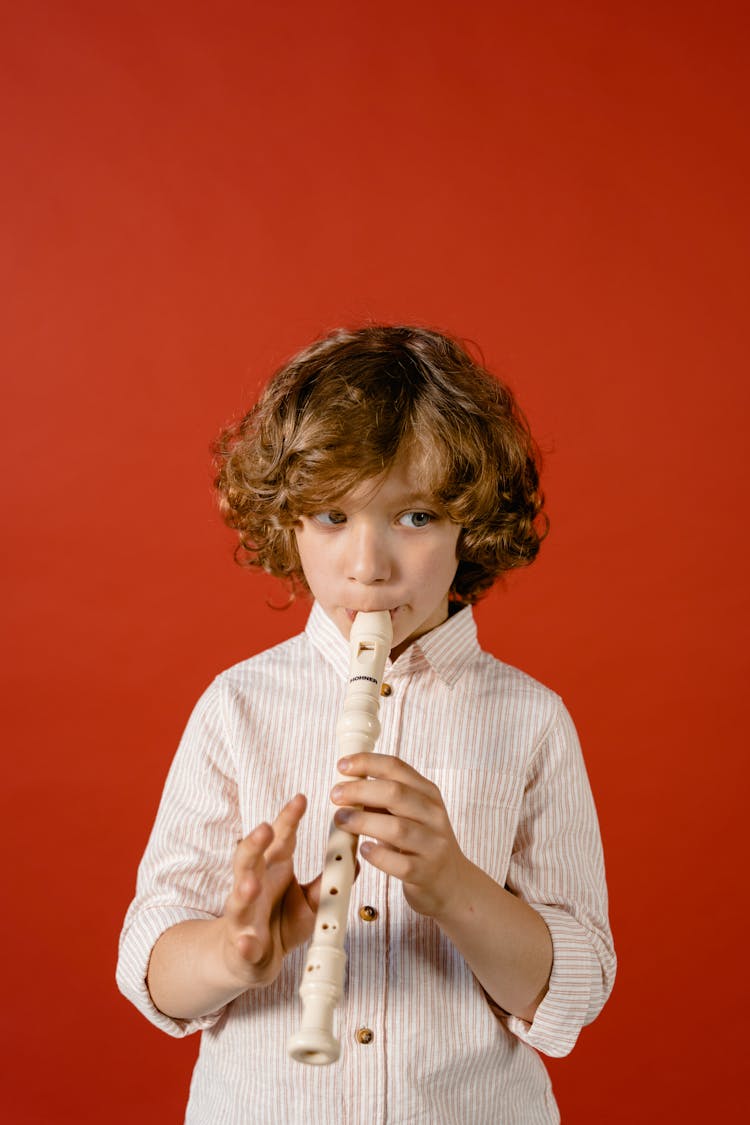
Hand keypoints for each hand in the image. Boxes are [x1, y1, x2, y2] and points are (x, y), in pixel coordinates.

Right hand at [221, 794, 320, 986]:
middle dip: (255, 844)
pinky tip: (246, 942)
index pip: (279, 838)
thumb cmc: (281, 921)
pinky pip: (242, 945)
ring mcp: (244, 915)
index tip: (301, 799)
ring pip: (239, 899)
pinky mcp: (242, 946)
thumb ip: (327, 881)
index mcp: (272, 869)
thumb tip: (353, 858)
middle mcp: (253, 886)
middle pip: (249, 859)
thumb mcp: (310, 900)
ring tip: (252, 885)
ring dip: (244, 890)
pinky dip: (244, 944)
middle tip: (265, 829)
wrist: (253, 959)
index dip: (287, 818)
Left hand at [331, 754, 469, 918]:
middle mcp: (433, 815)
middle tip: (335, 795)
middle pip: (395, 793)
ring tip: (341, 820)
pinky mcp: (426, 873)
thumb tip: (345, 787)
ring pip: (397, 828)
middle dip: (360, 790)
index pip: (396, 768)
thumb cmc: (421, 843)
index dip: (367, 763)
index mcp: (428, 794)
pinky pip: (400, 863)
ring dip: (363, 821)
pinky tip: (364, 849)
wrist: (452, 882)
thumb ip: (384, 800)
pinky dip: (378, 855)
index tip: (342, 765)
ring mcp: (432, 845)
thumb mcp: (410, 814)